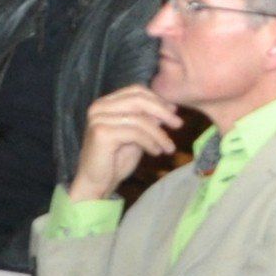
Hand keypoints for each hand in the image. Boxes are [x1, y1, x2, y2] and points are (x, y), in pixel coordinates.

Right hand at [68, 85, 182, 203]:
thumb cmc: (115, 161)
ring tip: (169, 147)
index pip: (135, 90)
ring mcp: (98, 119)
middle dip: (162, 111)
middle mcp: (99, 107)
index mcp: (105, 104)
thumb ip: (148, 120)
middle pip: (138, 100)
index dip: (157, 99)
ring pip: (139, 119)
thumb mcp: (136, 136)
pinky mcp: (101, 133)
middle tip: (178, 124)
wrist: (96, 185)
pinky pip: (135, 133)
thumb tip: (169, 109)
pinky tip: (156, 152)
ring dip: (159, 134)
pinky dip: (150, 142)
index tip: (174, 111)